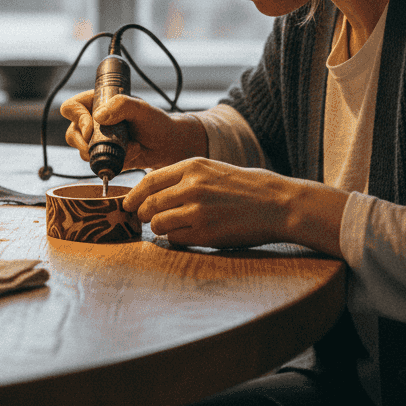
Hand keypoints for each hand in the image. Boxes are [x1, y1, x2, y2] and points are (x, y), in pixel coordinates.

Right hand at [59, 90, 206, 169]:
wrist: (167, 145)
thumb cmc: (156, 122)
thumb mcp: (142, 109)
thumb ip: (122, 105)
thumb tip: (98, 117)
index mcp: (97, 103)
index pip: (71, 108)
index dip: (77, 118)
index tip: (91, 128)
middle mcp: (92, 122)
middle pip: (72, 133)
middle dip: (87, 143)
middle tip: (106, 144)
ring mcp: (97, 141)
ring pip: (83, 152)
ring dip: (106, 152)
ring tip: (130, 147)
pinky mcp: (104, 157)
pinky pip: (98, 164)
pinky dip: (115, 162)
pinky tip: (132, 154)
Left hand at [124, 158, 347, 254]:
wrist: (277, 203)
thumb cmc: (246, 187)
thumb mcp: (212, 170)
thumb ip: (184, 178)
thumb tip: (153, 193)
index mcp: (192, 166)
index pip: (148, 181)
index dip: (134, 195)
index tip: (128, 204)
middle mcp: (191, 186)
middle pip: (149, 204)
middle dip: (144, 215)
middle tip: (147, 220)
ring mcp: (197, 211)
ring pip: (158, 224)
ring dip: (160, 228)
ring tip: (172, 227)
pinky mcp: (205, 233)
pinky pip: (176, 239)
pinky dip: (177, 239)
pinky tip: (190, 234)